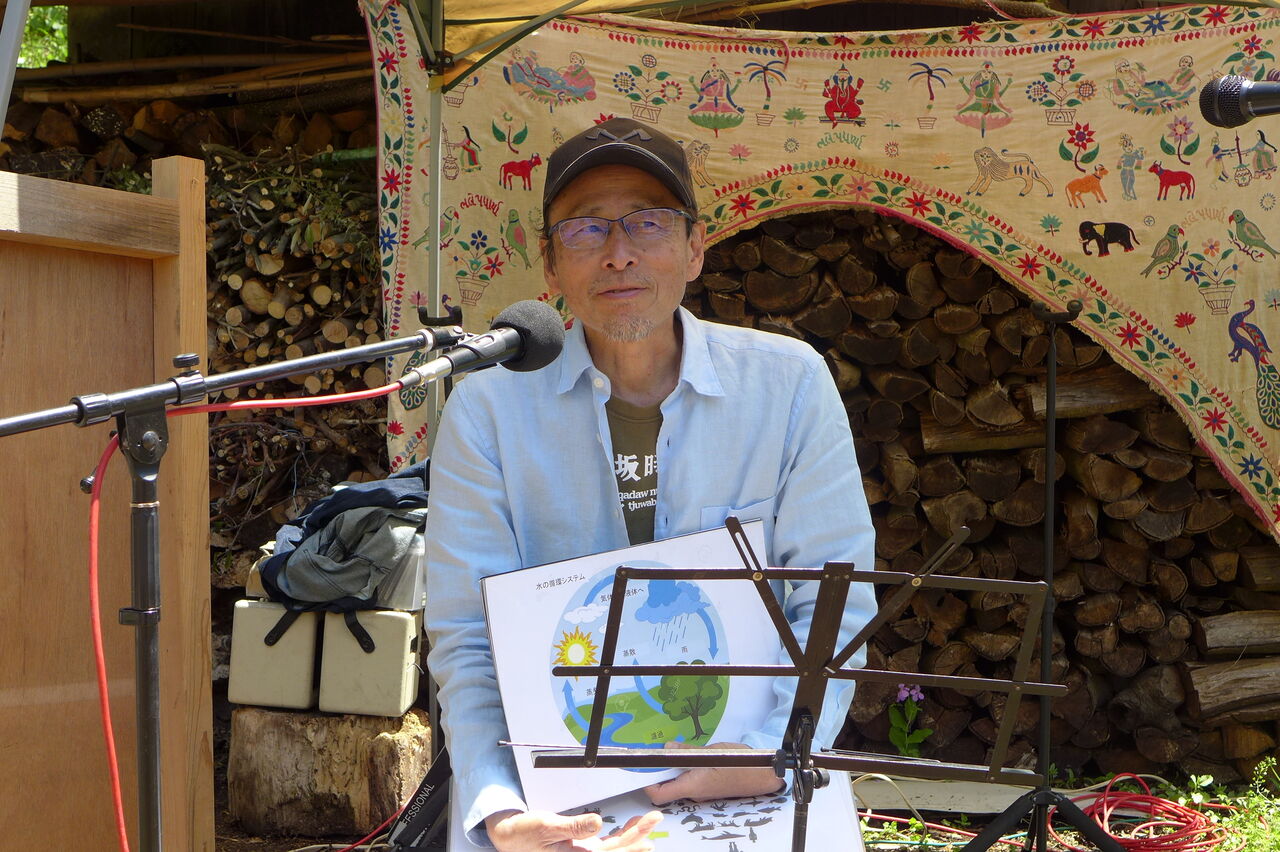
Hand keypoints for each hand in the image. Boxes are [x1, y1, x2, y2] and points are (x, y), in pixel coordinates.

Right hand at [484, 809, 661, 851]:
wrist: (507, 836)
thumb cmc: (523, 834)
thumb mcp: (546, 826)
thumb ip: (573, 826)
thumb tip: (597, 823)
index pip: (613, 851)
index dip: (633, 838)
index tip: (648, 825)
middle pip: (618, 851)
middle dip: (639, 836)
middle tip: (655, 820)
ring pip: (614, 849)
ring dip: (631, 836)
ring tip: (646, 823)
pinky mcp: (580, 848)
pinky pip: (605, 844)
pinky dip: (618, 835)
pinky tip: (627, 826)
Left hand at [642, 741, 784, 805]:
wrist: (761, 774)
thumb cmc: (736, 764)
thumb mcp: (708, 752)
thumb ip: (685, 751)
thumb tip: (666, 748)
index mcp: (691, 786)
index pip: (658, 794)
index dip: (647, 782)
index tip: (644, 767)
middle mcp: (694, 793)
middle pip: (667, 788)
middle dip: (661, 771)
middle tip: (659, 753)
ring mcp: (702, 792)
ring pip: (680, 782)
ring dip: (675, 768)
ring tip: (677, 751)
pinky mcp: (709, 788)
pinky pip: (691, 780)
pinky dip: (686, 769)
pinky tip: (692, 756)